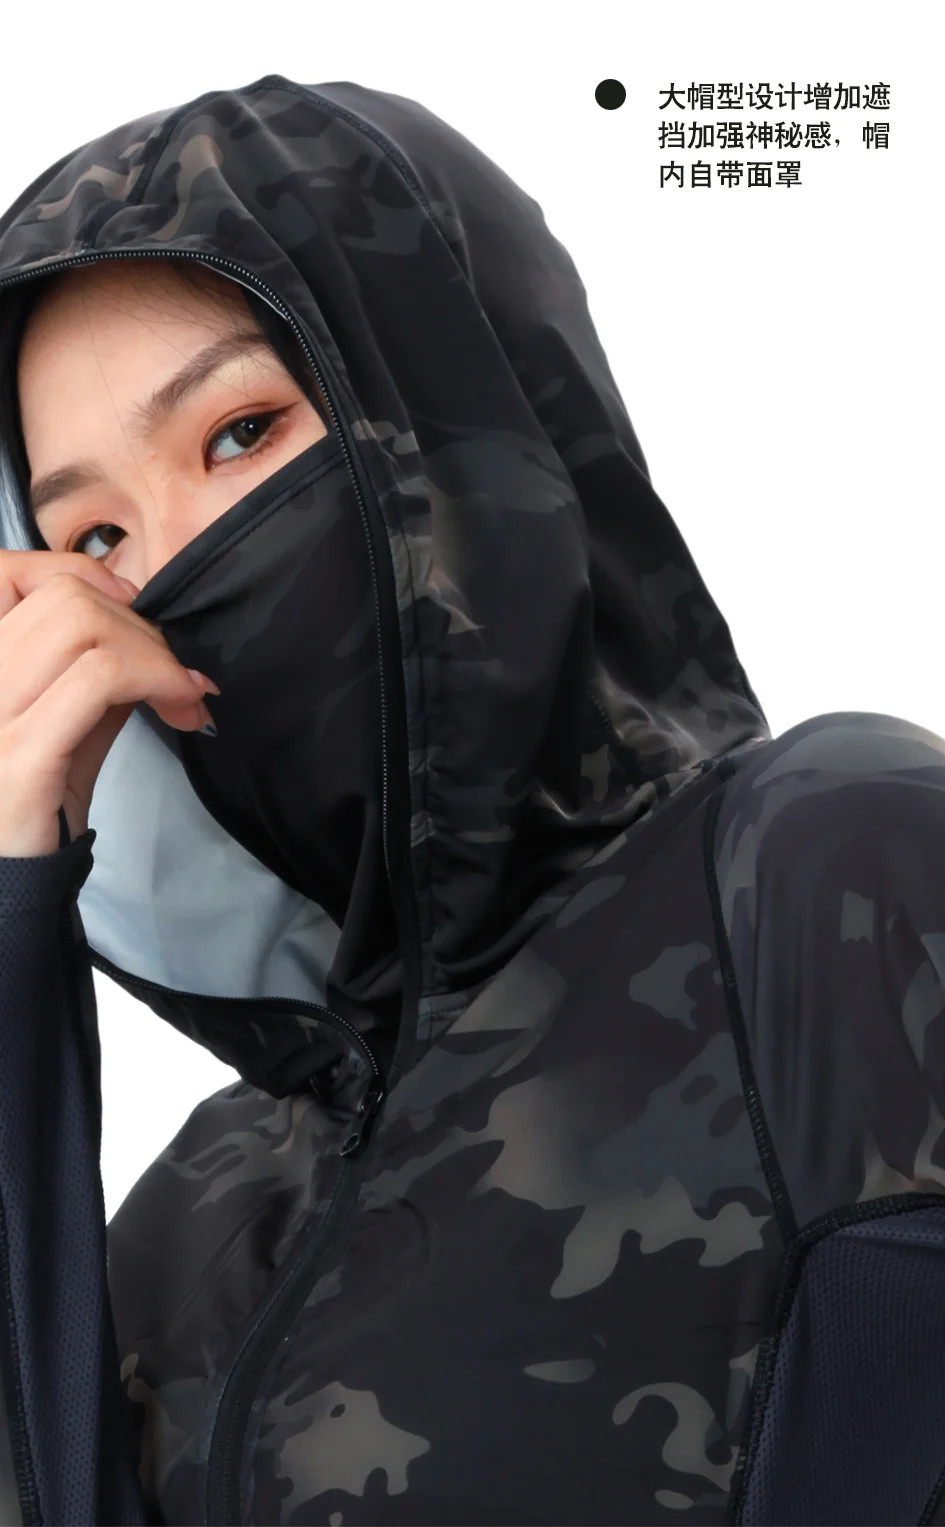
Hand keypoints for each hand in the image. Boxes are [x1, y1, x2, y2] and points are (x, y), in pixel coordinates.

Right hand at [0, 550, 217, 856]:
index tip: (134, 622)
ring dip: (155, 654)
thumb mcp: (59, 721)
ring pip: (85, 625)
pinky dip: (157, 679)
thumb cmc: (29, 802)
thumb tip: (146, 633)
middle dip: (140, 627)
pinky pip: (99, 677)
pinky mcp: (20, 751)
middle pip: (67, 596)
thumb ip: (90, 669)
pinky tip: (181, 706)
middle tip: (176, 676)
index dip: (84, 577)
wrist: (0, 882)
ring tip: (181, 696)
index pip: (10, 570)